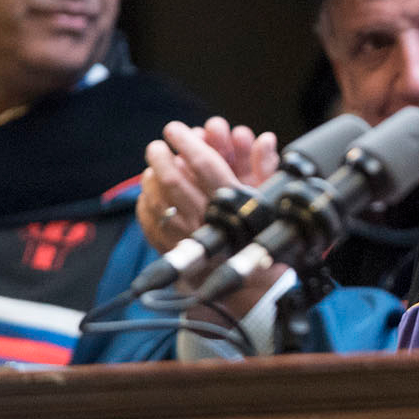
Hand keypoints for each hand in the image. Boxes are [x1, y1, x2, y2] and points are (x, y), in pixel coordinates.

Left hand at [136, 118, 288, 330]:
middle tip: (158, 144)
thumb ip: (267, 167)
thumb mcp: (272, 202)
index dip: (188, 141)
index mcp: (233, 204)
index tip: (176, 129)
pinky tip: (149, 191)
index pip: (205, 163)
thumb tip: (264, 138)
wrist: (251, 289)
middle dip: (162, 156)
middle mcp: (206, 218)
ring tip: (153, 165)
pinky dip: (146, 201)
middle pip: (174, 178)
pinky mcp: (172, 250)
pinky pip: (150, 221)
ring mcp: (186, 236)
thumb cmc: (263, 239)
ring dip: (152, 176)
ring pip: (158, 198)